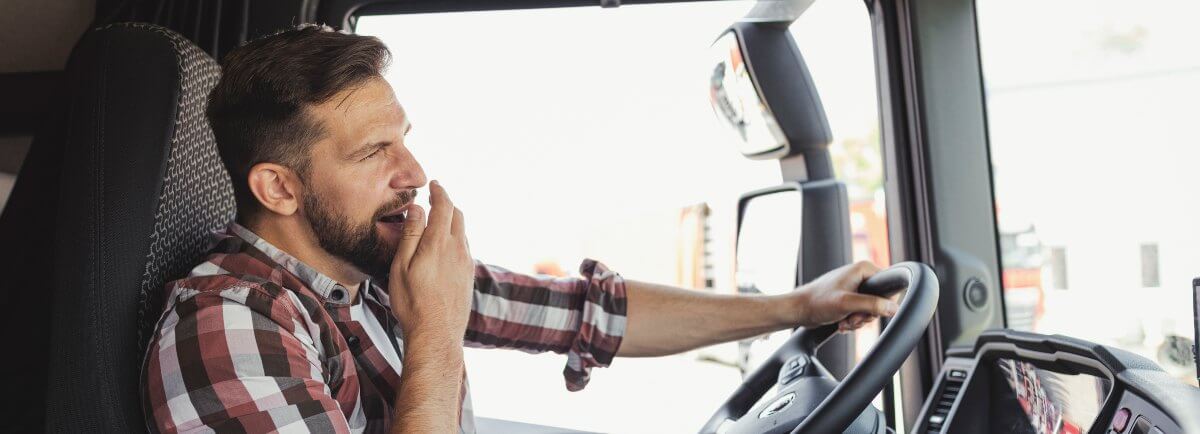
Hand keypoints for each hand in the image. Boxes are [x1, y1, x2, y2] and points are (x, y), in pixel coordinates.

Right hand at [388, 180, 473, 339]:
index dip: (439, 192)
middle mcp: (458, 249)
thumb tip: (417, 209)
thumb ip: (411, 235)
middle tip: (435, 200)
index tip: (434, 185)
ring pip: (463, 233)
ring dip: (452, 223)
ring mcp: (467, 263)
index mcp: (439, 243)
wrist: (437, 334)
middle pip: (458, 216)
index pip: (444, 207)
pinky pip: (465, 249)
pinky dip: (456, 239)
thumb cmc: (412, 302)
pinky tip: (445, 248)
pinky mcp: (469, 276)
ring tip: (438, 223)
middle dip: (447, 204)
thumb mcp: (402, 267)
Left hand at [792, 261, 898, 331]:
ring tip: (844, 321)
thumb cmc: (817, 301)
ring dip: (858, 321)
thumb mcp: (847, 304)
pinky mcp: (849, 299)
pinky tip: (841, 323)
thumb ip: (872, 305)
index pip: (889, 286)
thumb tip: (893, 308)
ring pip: (870, 310)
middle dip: (866, 315)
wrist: (799, 310)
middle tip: (853, 318)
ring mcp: (855, 288)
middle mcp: (861, 276)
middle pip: (880, 302)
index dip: (883, 303)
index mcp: (864, 269)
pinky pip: (860, 313)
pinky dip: (852, 321)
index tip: (869, 311)